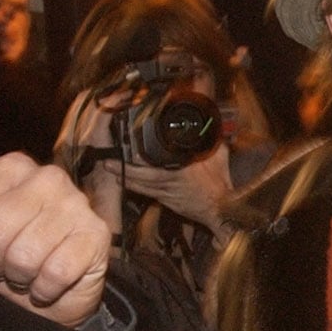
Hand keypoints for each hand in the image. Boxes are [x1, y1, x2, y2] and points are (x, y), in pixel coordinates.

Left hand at [0, 129, 108, 327]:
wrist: (49, 287)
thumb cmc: (5, 247)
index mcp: (16, 166)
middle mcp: (49, 178)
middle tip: (0, 266)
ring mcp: (77, 206)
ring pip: (23, 253)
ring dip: (17, 277)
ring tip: (24, 273)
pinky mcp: (97, 237)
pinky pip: (54, 271)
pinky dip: (43, 288)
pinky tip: (46, 284)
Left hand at [99, 141, 234, 238]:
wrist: (222, 209)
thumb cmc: (220, 183)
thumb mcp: (219, 155)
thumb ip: (213, 138)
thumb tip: (211, 122)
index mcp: (183, 170)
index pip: (158, 162)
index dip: (140, 158)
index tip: (128, 149)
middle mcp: (172, 181)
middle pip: (142, 176)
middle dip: (124, 170)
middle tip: (109, 163)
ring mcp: (167, 193)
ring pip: (141, 186)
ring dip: (125, 178)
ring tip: (111, 169)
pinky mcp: (167, 201)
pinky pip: (146, 193)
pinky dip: (135, 187)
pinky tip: (125, 182)